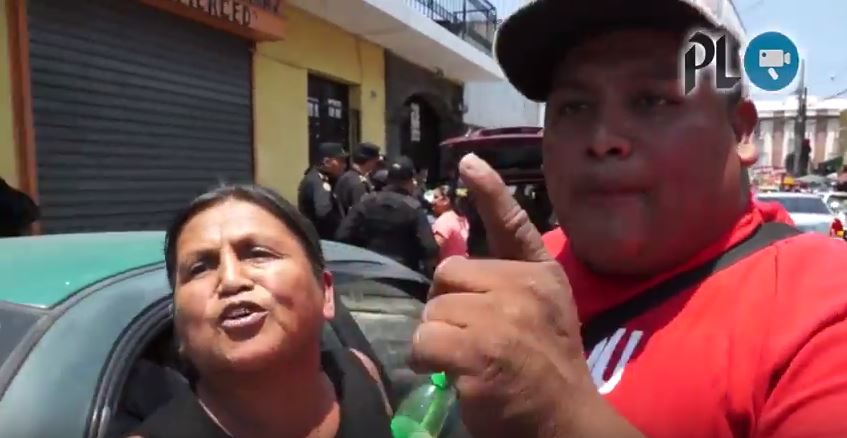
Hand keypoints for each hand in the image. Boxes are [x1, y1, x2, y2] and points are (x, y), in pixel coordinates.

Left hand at [409, 154, 641, 437]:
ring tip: (467, 359)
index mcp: (541, 275)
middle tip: (471, 337)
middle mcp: (525, 287)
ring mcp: (503, 317)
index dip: (489, 192)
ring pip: (433, 309)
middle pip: (449, 275)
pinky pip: (425, 338)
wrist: (564, 423)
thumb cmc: (544, 368)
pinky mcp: (480, 349)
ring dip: (438, 337)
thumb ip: (493, 276)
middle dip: (448, 306)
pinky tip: (451, 372)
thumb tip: (444, 233)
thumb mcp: (532, 313)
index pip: (512, 224)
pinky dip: (426, 358)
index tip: (467, 163)